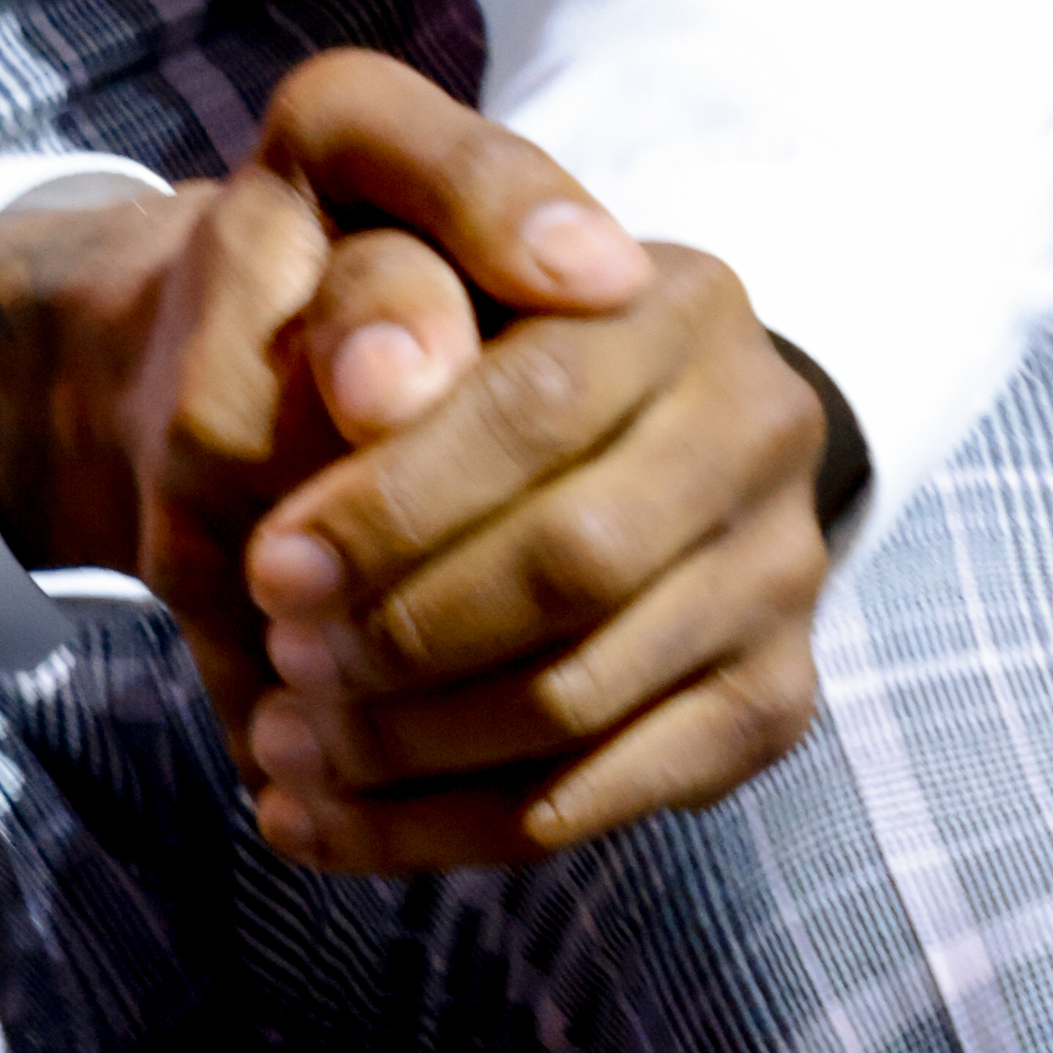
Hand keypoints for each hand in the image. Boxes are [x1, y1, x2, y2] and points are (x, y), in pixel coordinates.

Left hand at [0, 51, 839, 871]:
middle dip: (405, 631)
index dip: (393, 504)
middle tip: (280, 659)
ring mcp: (784, 572)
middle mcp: (765, 425)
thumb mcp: (377, 224)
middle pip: (576, 569)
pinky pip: (608, 797)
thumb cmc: (417, 305)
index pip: (537, 409)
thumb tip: (378, 383)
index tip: (268, 567)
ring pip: (584, 700)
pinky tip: (324, 822)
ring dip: (410, 747)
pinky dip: (449, 827)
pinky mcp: (769, 699)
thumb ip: (376, 276)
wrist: (518, 403)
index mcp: (678, 295)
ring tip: (284, 742)